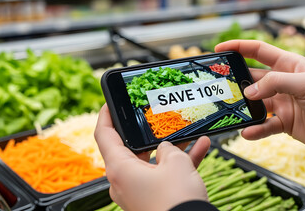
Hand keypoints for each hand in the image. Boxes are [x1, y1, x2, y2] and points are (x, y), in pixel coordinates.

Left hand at [94, 104, 210, 210]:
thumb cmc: (176, 201)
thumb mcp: (175, 164)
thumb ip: (168, 148)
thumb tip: (166, 150)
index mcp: (119, 169)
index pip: (104, 135)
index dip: (106, 116)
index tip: (111, 103)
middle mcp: (124, 181)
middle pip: (131, 149)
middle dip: (148, 133)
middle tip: (156, 117)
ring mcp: (138, 192)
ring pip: (152, 162)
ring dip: (171, 148)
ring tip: (188, 133)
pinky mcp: (152, 200)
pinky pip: (163, 176)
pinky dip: (179, 164)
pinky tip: (200, 148)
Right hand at [215, 40, 304, 154]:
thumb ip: (275, 84)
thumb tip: (248, 92)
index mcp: (288, 65)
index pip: (258, 50)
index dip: (238, 47)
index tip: (219, 50)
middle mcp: (282, 82)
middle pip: (251, 78)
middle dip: (235, 82)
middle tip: (219, 86)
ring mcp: (281, 102)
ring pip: (254, 104)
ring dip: (243, 108)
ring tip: (230, 112)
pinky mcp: (284, 122)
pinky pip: (264, 125)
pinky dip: (255, 129)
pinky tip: (247, 132)